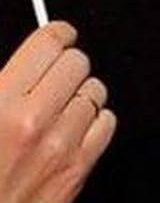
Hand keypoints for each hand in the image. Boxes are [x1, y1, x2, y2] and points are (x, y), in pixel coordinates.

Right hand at [0, 23, 113, 202]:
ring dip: (78, 93)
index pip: (48, 44)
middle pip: (77, 63)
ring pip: (94, 91)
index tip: (58, 35)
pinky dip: (93, 120)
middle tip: (53, 74)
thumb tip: (24, 65)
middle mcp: (34, 121)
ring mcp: (61, 146)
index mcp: (0, 103)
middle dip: (65, 65)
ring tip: (58, 105)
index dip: (56, 33)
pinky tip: (73, 127)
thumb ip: (0, 85)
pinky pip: (106, 122)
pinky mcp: (79, 169)